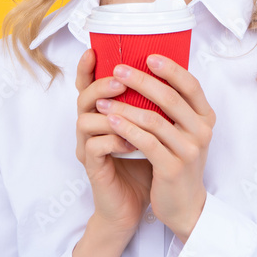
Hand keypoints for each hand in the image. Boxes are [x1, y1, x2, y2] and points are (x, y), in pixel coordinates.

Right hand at [74, 48, 153, 237]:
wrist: (136, 205)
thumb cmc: (145, 164)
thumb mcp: (151, 130)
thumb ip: (151, 106)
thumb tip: (172, 75)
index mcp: (103, 113)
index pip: (88, 84)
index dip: (86, 68)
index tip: (94, 50)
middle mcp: (90, 127)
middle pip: (83, 97)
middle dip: (101, 85)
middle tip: (120, 81)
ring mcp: (88, 146)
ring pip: (85, 120)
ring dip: (109, 113)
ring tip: (129, 111)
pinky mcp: (92, 167)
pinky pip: (94, 146)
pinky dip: (113, 141)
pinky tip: (130, 143)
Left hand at [94, 53, 214, 241]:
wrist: (185, 206)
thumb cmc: (178, 161)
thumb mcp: (184, 132)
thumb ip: (175, 108)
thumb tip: (150, 72)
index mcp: (206, 118)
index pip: (191, 85)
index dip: (170, 68)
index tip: (148, 55)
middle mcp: (202, 132)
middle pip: (170, 98)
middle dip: (141, 81)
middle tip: (118, 70)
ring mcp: (189, 151)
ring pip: (154, 120)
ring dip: (125, 106)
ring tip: (102, 99)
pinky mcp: (173, 168)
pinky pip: (146, 142)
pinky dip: (126, 128)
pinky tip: (110, 120)